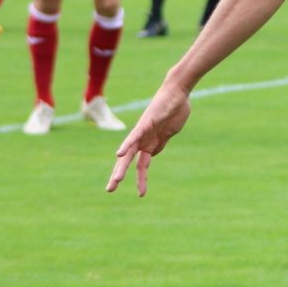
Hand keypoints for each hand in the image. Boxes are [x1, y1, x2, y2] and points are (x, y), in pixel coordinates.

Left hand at [106, 80, 192, 196]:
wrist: (178, 92)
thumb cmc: (175, 110)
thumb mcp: (169, 134)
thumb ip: (159, 144)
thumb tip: (150, 156)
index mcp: (150, 143)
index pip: (141, 165)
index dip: (140, 179)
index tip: (141, 194)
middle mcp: (143, 139)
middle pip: (128, 161)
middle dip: (119, 175)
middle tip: (110, 190)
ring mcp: (143, 132)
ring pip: (129, 152)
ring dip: (122, 166)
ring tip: (116, 180)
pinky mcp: (145, 123)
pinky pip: (134, 136)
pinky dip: (127, 145)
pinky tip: (119, 153)